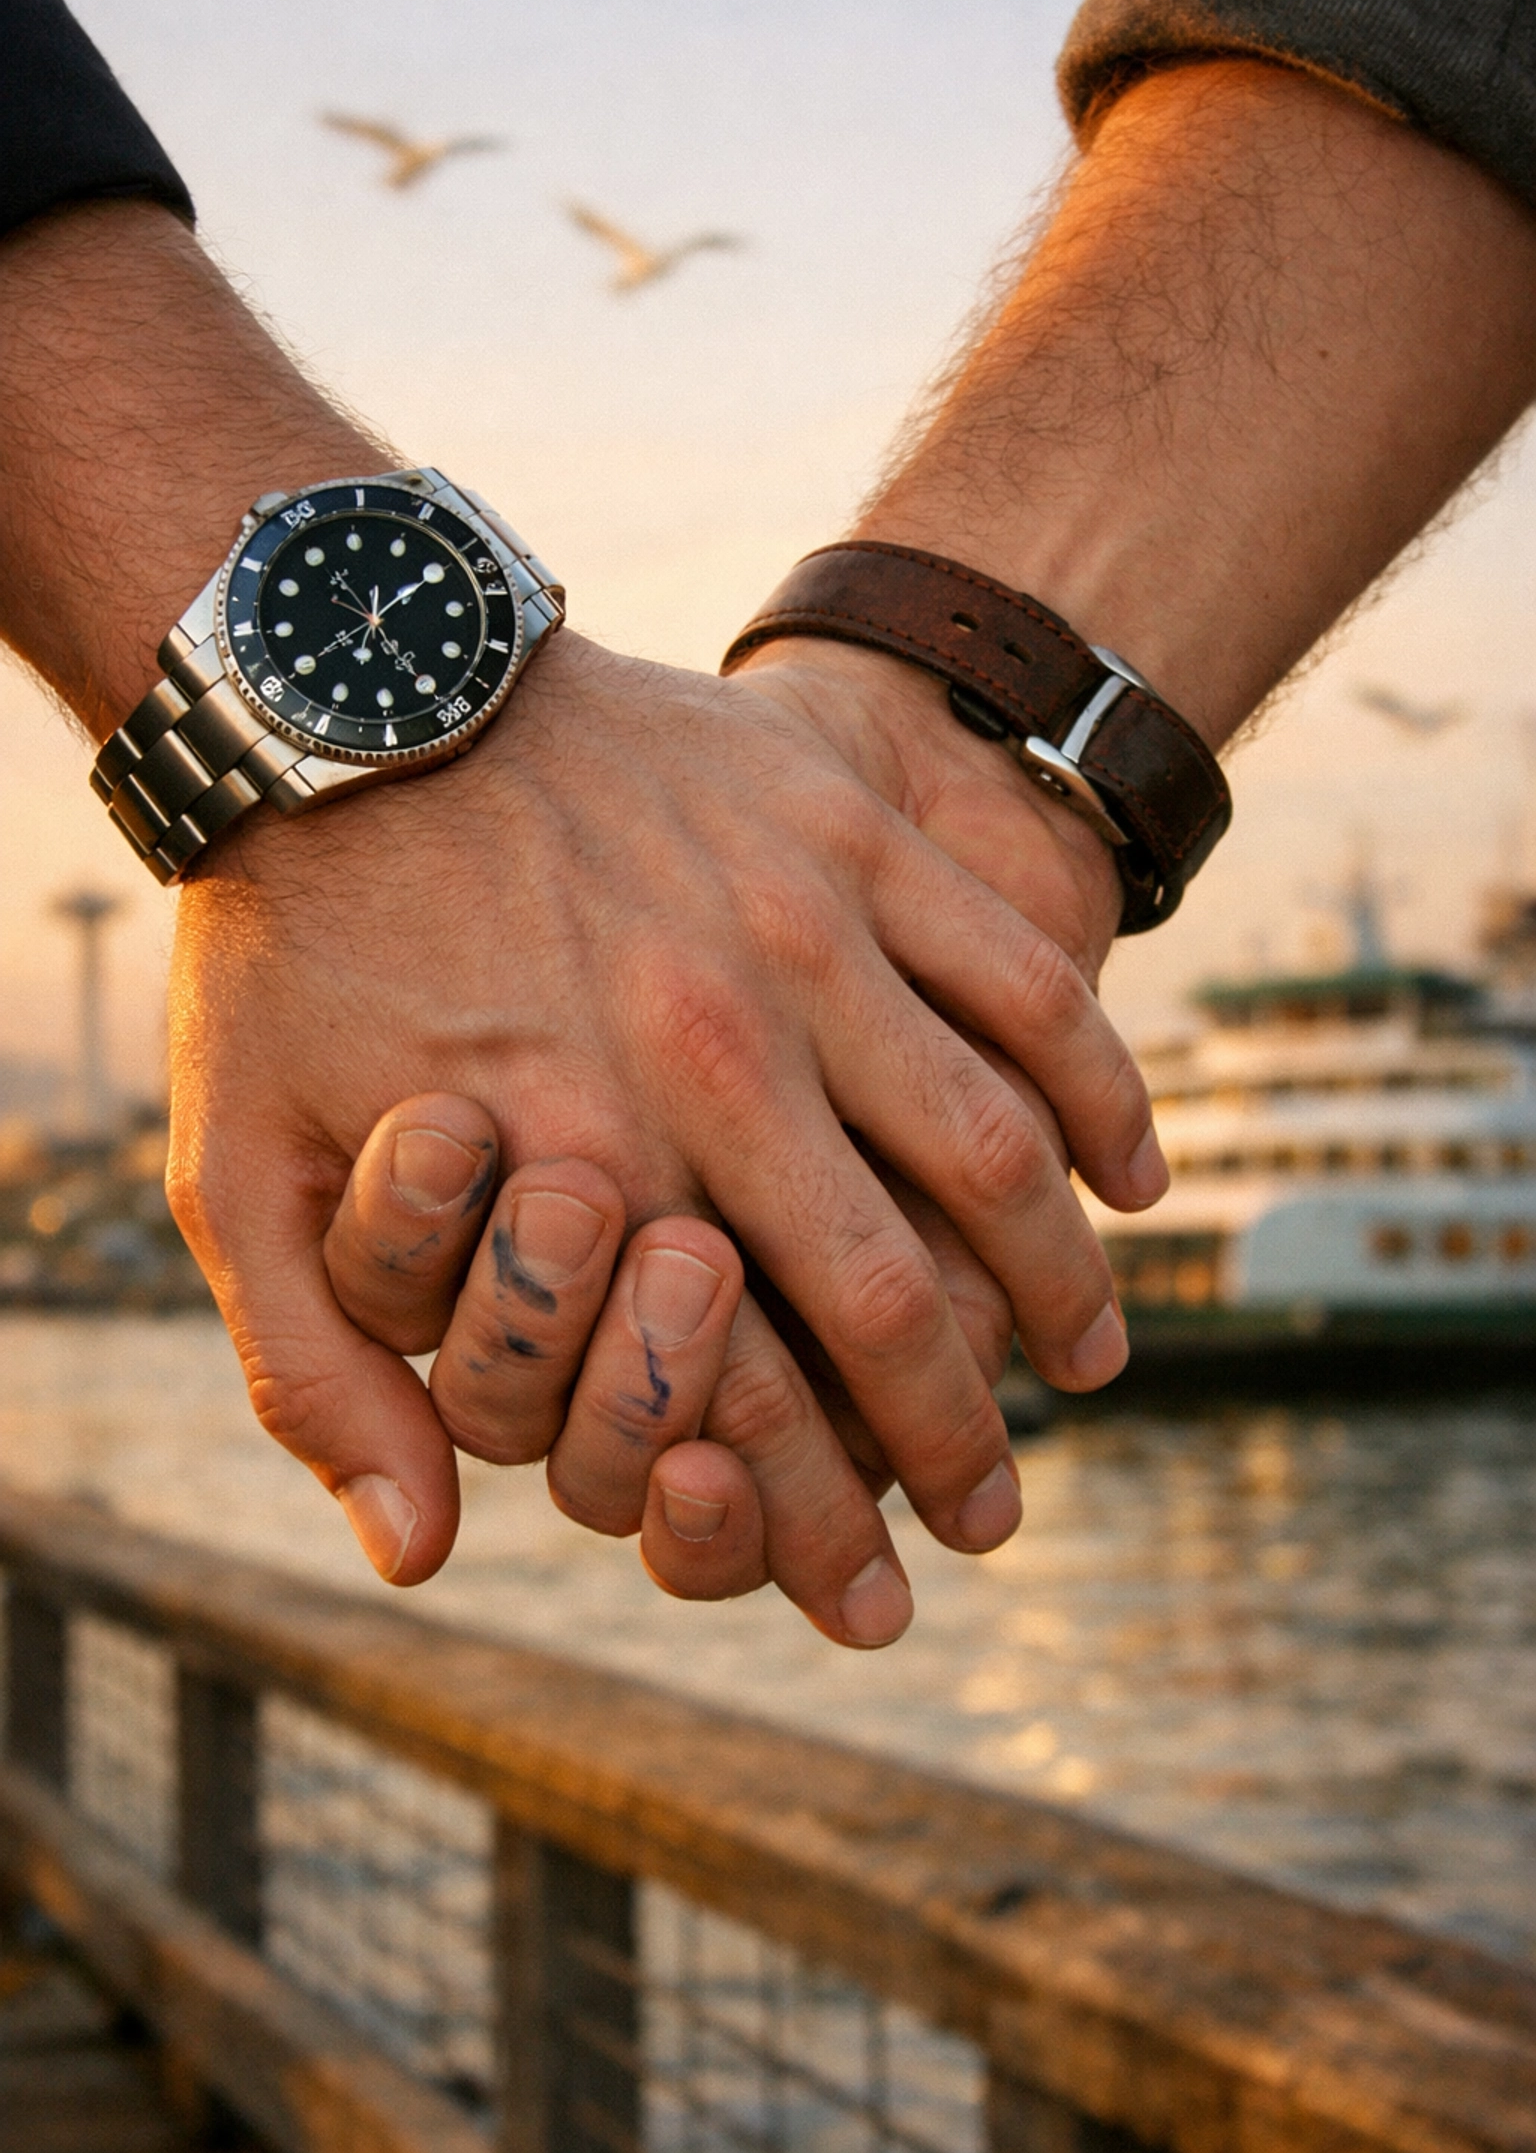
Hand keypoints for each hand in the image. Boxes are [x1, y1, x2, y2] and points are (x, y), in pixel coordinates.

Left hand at [167, 628, 1159, 1611]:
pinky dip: (1099, 1086)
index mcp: (595, 1157)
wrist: (356, 680)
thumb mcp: (236, 1162)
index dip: (823, 1524)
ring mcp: (807, 934)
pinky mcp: (852, 833)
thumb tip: (415, 1551)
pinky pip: (1021, 978)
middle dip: (964, 1437)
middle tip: (997, 1514)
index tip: (881, 1599)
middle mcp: (724, 1060)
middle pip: (900, 1295)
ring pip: (993, 1148)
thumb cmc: (294, 929)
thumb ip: (317, 1368)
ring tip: (1095, 1362)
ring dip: (1061, 1280)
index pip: (748, 1390)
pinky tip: (1135, 1167)